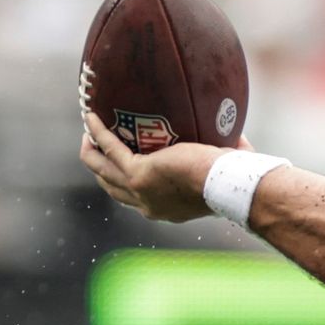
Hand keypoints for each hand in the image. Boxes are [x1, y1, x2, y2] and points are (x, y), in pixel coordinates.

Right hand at [78, 111, 227, 222]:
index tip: (123, 161)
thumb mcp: (221, 176)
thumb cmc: (236, 181)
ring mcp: (140, 190)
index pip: (136, 198)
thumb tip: (235, 136)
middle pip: (111, 186)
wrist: (231, 186)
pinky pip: (109, 148)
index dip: (125, 180)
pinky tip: (92, 116)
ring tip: (89, 131)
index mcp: (166, 208)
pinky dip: (99, 132)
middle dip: (101, 166)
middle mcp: (148, 204)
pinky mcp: (138, 173)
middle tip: (96, 145)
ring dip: (92, 149)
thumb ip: (222, 157)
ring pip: (101, 170)